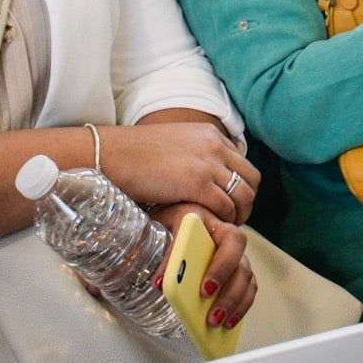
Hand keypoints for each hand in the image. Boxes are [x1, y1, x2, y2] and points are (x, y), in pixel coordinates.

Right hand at [98, 121, 258, 223]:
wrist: (111, 154)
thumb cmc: (133, 156)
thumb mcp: (173, 148)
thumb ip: (192, 158)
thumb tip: (200, 182)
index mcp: (209, 134)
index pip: (242, 162)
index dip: (239, 186)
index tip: (230, 203)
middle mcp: (214, 145)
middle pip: (251, 179)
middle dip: (246, 203)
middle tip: (232, 220)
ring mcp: (208, 163)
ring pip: (243, 195)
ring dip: (238, 216)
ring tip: (223, 228)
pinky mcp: (197, 182)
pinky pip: (225, 207)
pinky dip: (222, 220)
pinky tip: (209, 227)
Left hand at [149, 205, 255, 329]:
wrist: (168, 219)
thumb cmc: (165, 223)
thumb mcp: (160, 228)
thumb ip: (164, 253)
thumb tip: (160, 284)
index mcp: (208, 220)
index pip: (229, 239)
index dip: (221, 266)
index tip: (205, 290)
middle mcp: (224, 235)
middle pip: (240, 263)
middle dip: (227, 291)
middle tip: (211, 314)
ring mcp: (233, 252)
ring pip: (245, 277)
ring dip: (233, 303)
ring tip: (215, 322)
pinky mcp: (235, 269)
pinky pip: (247, 288)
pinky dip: (239, 307)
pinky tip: (227, 322)